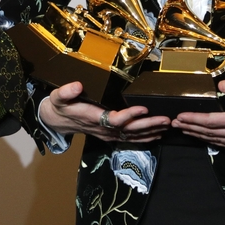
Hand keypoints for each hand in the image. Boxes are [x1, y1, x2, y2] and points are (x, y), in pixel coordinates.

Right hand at [38, 82, 170, 142]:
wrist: (57, 121)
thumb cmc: (60, 106)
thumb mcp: (58, 97)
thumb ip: (66, 92)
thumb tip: (77, 85)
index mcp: (93, 118)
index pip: (114, 119)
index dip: (129, 115)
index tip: (143, 107)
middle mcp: (103, 129)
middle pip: (129, 130)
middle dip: (148, 125)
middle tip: (165, 119)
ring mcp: (108, 134)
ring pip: (132, 136)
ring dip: (151, 131)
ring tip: (167, 125)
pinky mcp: (111, 135)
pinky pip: (130, 139)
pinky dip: (145, 137)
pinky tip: (157, 134)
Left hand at [172, 78, 224, 148]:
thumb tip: (220, 86)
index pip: (211, 122)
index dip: (194, 120)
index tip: (179, 117)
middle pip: (210, 133)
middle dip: (191, 128)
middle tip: (174, 124)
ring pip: (217, 140)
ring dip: (199, 135)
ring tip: (184, 129)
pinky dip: (212, 140)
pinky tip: (204, 136)